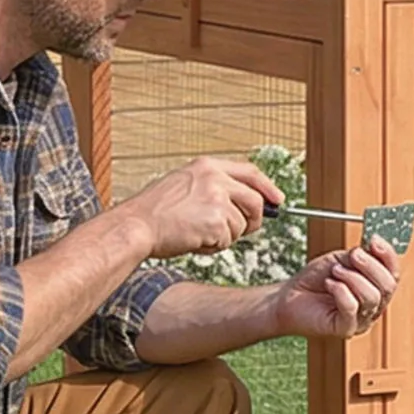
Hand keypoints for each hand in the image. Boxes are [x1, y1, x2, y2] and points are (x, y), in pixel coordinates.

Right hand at [122, 156, 280, 259]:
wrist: (136, 226)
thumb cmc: (155, 211)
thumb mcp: (185, 184)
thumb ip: (215, 188)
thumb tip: (250, 204)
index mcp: (207, 166)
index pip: (250, 172)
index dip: (268, 188)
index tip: (278, 201)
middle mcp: (215, 178)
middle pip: (255, 202)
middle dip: (253, 221)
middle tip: (243, 231)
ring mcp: (217, 199)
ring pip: (242, 225)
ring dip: (225, 236)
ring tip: (198, 233)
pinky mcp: (216, 221)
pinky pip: (228, 240)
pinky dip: (214, 246)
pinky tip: (194, 240)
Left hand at [276, 237, 398, 339]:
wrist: (288, 297)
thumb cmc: (315, 280)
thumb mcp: (341, 261)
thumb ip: (360, 256)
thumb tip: (374, 245)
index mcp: (375, 289)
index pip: (393, 274)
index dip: (388, 256)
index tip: (374, 240)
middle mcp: (373, 307)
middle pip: (388, 286)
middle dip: (371, 266)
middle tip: (353, 255)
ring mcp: (361, 320)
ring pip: (372, 297)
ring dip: (352, 278)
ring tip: (334, 272)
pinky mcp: (345, 329)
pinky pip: (352, 308)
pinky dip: (340, 291)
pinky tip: (329, 284)